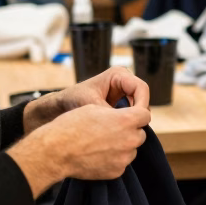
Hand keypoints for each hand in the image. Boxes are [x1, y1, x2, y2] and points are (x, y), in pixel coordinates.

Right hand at [8, 104, 151, 197]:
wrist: (55, 152)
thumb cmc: (71, 126)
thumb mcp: (94, 109)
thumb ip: (117, 113)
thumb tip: (126, 115)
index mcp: (126, 120)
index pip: (145, 115)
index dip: (137, 114)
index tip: (130, 116)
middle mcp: (130, 139)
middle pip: (140, 134)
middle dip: (130, 131)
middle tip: (112, 131)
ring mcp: (124, 158)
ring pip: (131, 150)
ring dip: (123, 146)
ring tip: (102, 144)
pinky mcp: (117, 171)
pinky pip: (121, 163)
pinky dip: (114, 160)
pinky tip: (97, 156)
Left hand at [22, 66, 150, 132]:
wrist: (61, 105)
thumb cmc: (72, 100)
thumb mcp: (91, 105)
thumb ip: (109, 112)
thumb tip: (124, 123)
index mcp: (118, 74)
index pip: (141, 87)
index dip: (142, 103)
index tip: (136, 119)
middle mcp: (124, 81)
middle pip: (143, 97)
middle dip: (139, 113)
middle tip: (132, 128)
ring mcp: (124, 91)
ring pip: (139, 106)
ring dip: (134, 118)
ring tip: (124, 130)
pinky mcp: (122, 102)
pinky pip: (132, 112)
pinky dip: (128, 121)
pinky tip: (120, 129)